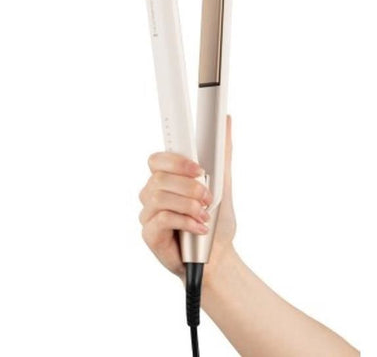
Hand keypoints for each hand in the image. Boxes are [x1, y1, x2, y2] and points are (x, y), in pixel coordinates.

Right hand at [138, 115, 235, 283]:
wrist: (218, 256)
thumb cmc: (216, 220)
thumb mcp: (222, 183)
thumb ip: (221, 153)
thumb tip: (227, 121)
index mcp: (166, 178)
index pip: (158, 158)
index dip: (176, 160)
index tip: (200, 169)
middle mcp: (152, 193)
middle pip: (158, 177)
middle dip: (189, 186)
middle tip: (208, 196)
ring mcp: (148, 213)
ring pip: (159, 197)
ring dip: (188, 204)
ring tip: (205, 214)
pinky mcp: (149, 234)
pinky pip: (161, 219)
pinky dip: (185, 221)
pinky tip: (199, 228)